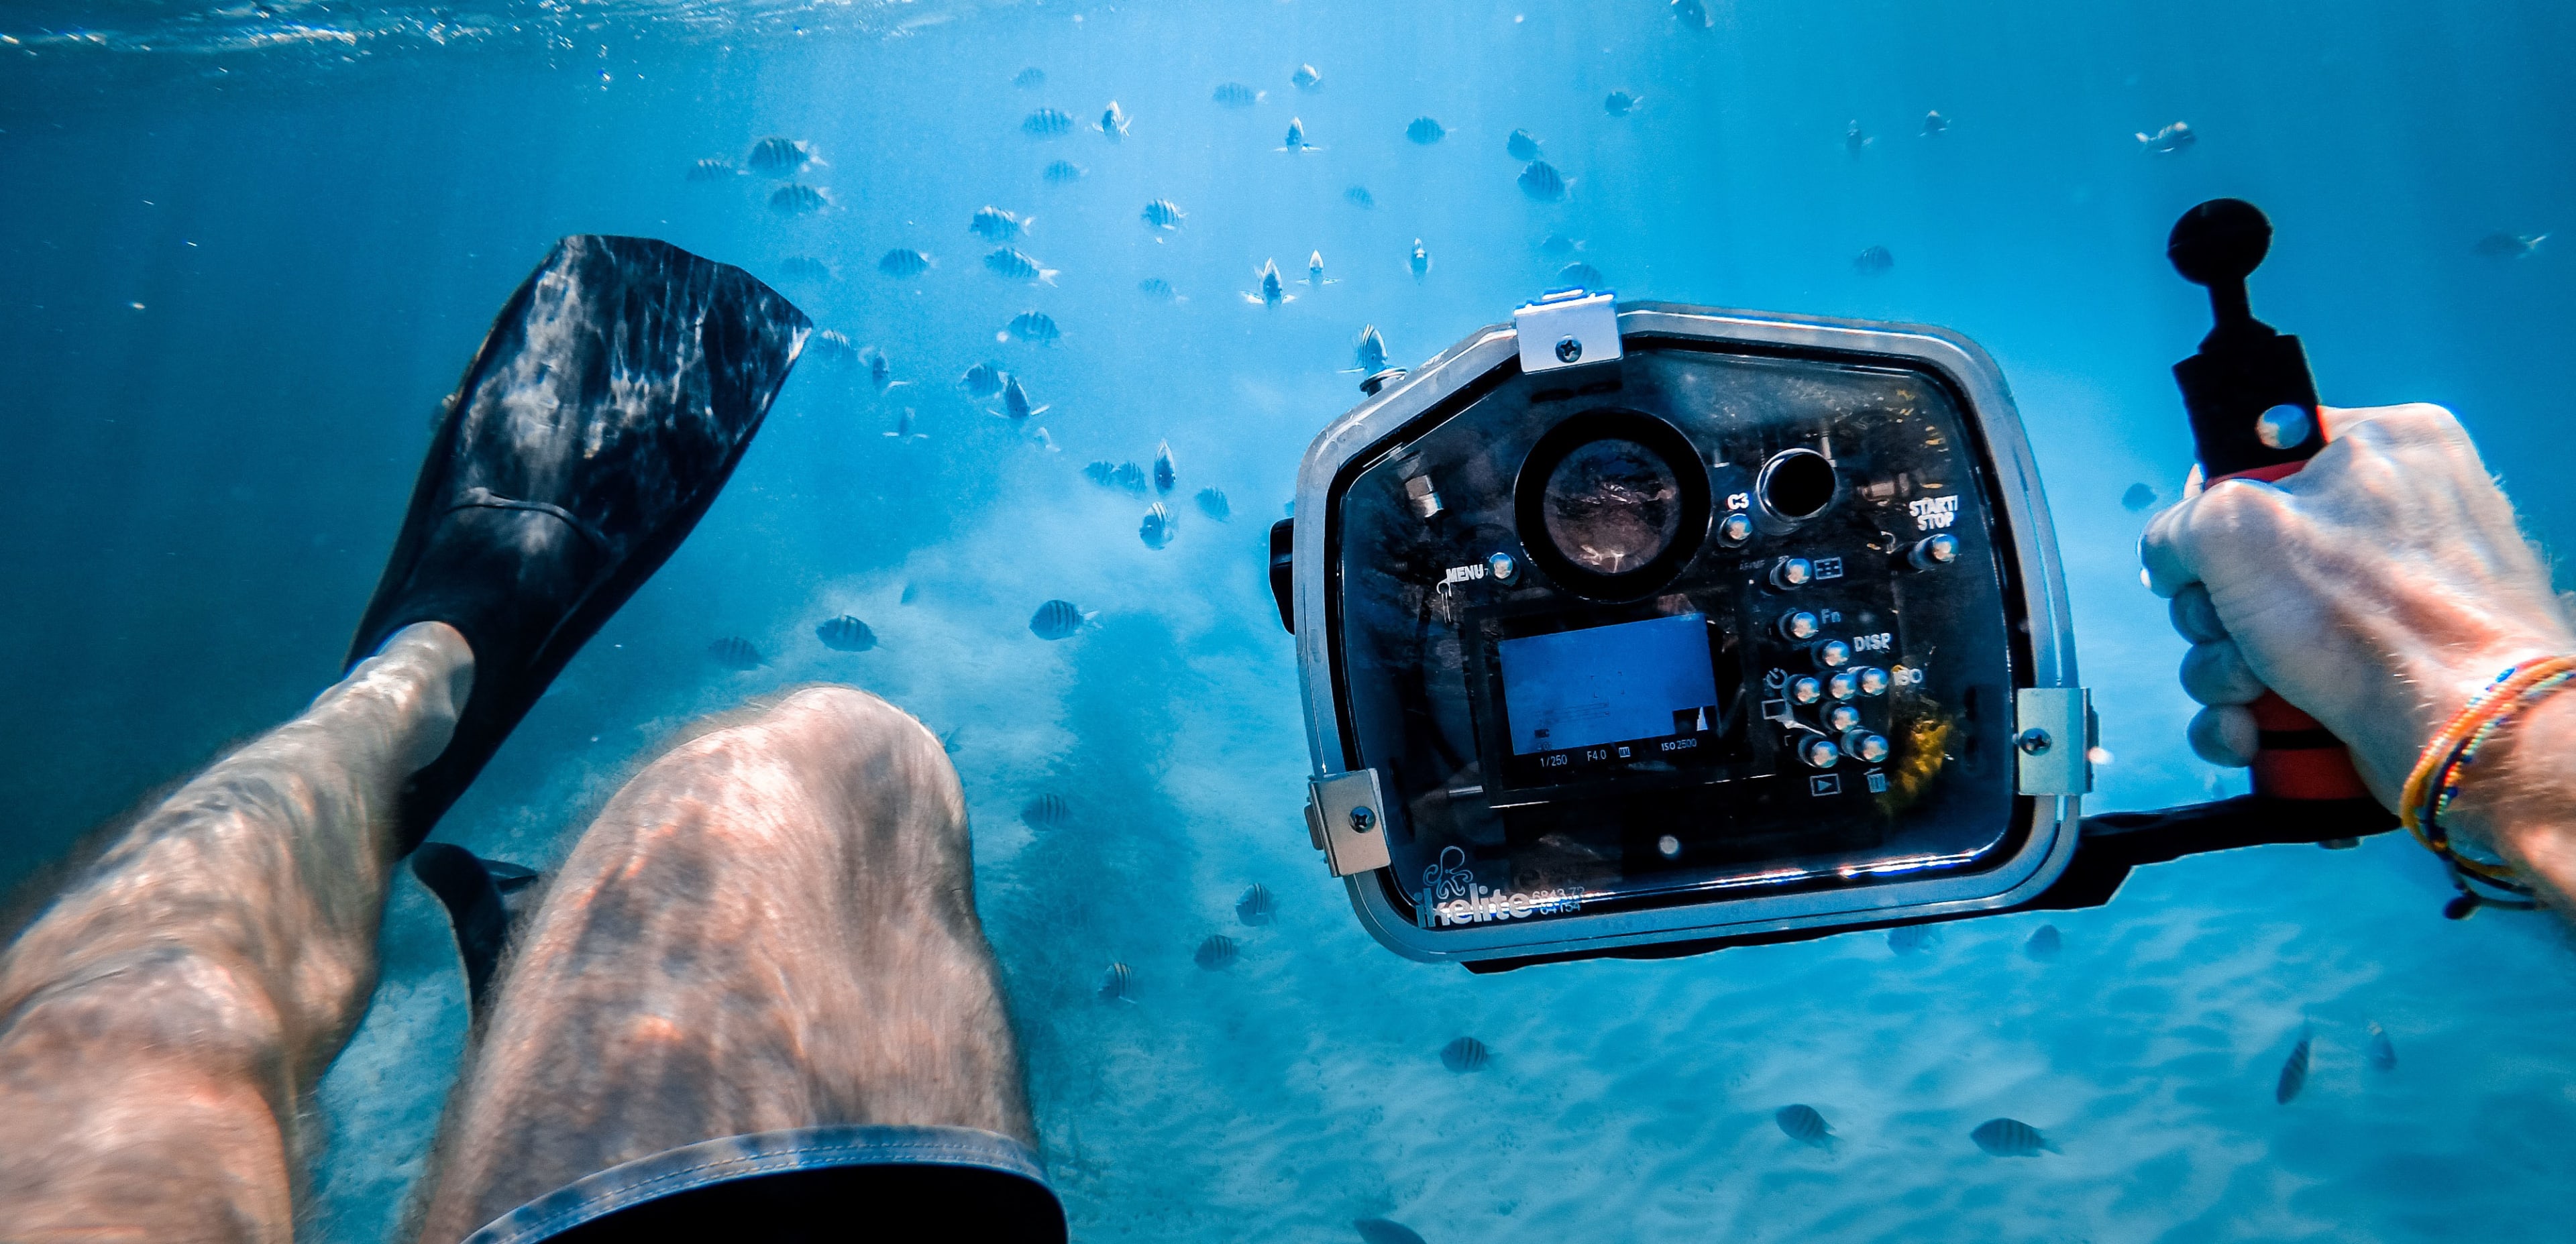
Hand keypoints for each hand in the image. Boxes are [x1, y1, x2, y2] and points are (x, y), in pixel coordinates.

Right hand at [2140, 404, 2574, 805]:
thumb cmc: (2378, 624)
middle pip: (2244, 555)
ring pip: (2253, 629)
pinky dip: (2254, 715)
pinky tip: (2255, 731)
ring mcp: (2391, 599)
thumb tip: (2171, 558)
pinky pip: (2283, 683)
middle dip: (2216, 615)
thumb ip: (2178, 522)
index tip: (2208, 557)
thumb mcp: (2234, 528)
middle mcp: (2398, 516)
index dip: (2211, 513)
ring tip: (2255, 691)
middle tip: (2236, 631)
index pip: (2257, 457)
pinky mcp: (2379, 671)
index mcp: (2387, 445)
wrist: (2461, 738)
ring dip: (2225, 672)